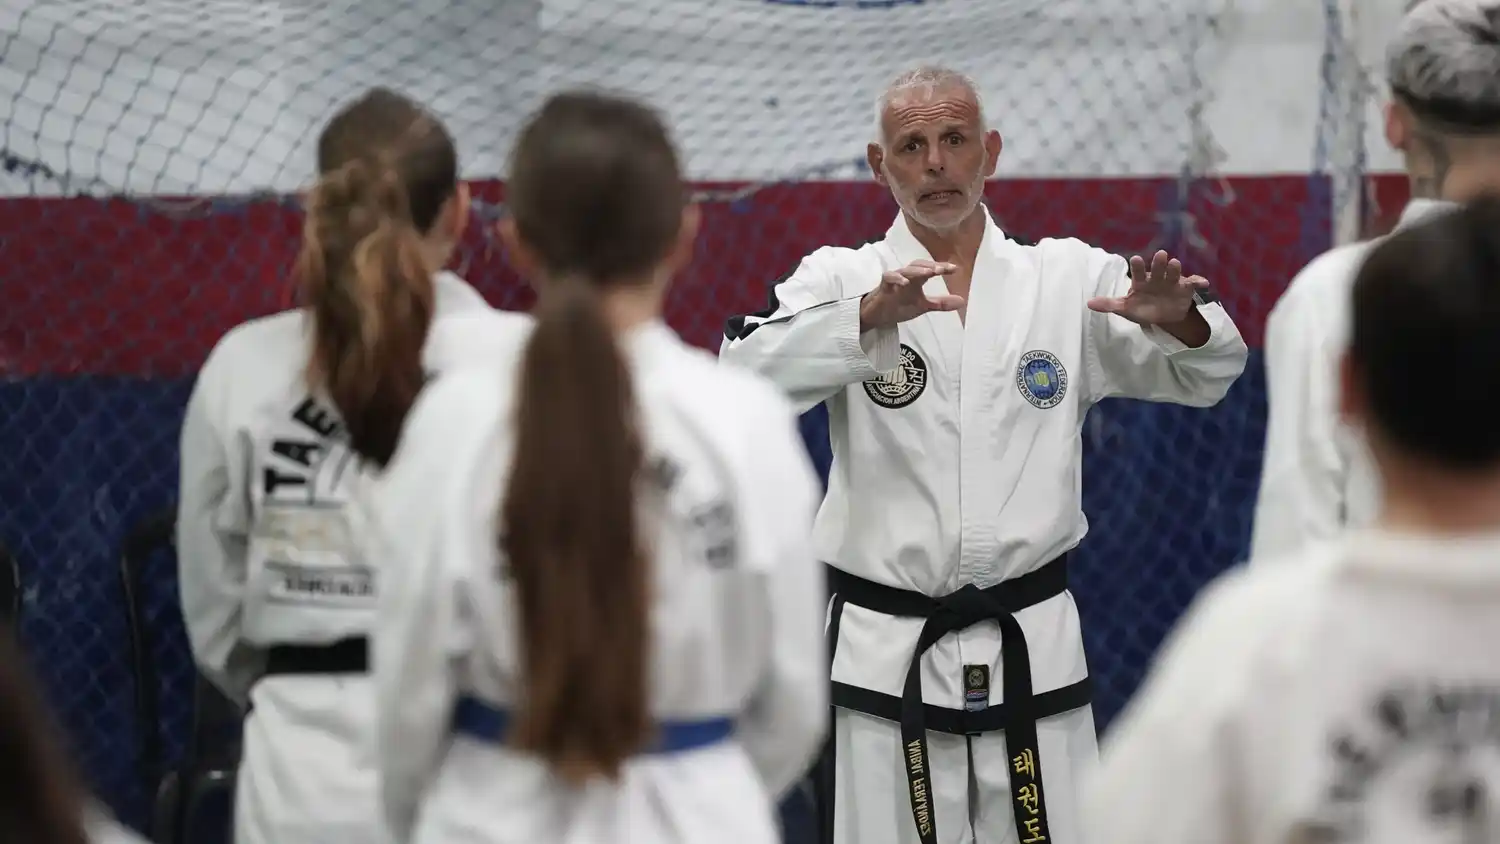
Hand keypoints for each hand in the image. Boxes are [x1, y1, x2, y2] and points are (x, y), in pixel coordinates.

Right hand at [858, 260, 964, 331]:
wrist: (878, 316)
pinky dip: (896, 278)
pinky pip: (888, 277)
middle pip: (918, 265)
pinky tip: (905, 282)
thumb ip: (941, 303)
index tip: (955, 269)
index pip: (930, 269)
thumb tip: (962, 301)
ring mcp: (894, 280)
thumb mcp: (923, 306)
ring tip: (929, 273)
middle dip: (930, 266)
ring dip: (917, 270)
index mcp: (917, 279)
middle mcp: (907, 276)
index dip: (942, 268)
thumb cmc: (899, 306)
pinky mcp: (883, 286)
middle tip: (942, 269)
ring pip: (906, 270)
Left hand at [1086, 250, 1208, 325]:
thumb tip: (1089, 304)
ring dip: (1175, 268)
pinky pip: (1192, 283)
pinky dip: (1198, 282)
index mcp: (1141, 281)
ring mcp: (1171, 282)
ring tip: (1175, 263)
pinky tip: (1203, 282)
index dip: (1138, 266)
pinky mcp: (1185, 288)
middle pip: (1158, 268)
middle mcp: (1157, 277)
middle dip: (1159, 263)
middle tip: (1161, 255)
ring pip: (1173, 272)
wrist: (1163, 316)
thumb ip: (1109, 305)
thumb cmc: (1142, 308)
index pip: (1138, 272)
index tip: (1137, 259)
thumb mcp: (1126, 308)